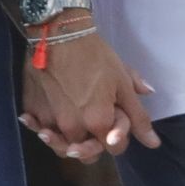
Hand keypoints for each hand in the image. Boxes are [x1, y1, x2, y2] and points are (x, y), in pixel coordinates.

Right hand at [21, 31, 157, 161]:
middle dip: (93, 145)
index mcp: (98, 122)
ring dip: (67, 142)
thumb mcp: (121, 81)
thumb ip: (137, 116)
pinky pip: (38, 129)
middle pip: (86, 154)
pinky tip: (44, 118)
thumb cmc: (94, 55)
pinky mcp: (31, 110)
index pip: (114, 149)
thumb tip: (153, 142)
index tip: (114, 120)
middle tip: (93, 126)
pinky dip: (42, 127)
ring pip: (60, 147)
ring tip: (71, 124)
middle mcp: (72, 128)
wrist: (59, 31)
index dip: (118, 137)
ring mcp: (49, 121)